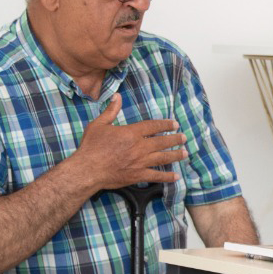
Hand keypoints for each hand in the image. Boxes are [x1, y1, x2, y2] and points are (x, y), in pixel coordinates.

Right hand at [73, 97, 187, 190]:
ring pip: (163, 157)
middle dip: (175, 139)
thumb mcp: (98, 125)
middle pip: (162, 142)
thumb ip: (110, 111)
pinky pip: (156, 176)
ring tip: (185, 153)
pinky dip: (167, 176)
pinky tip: (176, 177)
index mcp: (131, 133)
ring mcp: (140, 162)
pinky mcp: (137, 175)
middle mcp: (139, 147)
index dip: (165, 125)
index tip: (174, 124)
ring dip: (176, 155)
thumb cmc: (91, 147)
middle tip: (184, 138)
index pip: (153, 126)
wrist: (87, 170)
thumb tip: (117, 96)